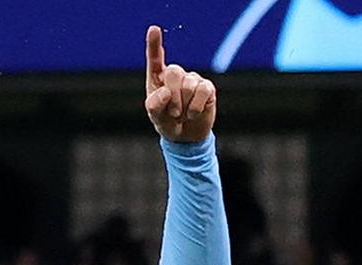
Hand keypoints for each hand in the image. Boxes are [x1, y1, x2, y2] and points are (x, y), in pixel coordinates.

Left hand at [143, 26, 216, 143]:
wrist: (186, 137)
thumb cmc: (167, 122)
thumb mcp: (155, 117)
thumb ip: (154, 104)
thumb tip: (166, 91)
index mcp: (158, 78)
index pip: (155, 58)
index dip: (154, 43)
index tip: (154, 29)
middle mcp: (176, 74)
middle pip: (173, 72)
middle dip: (172, 97)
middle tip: (173, 113)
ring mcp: (193, 79)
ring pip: (189, 84)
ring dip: (184, 106)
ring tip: (182, 115)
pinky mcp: (207, 88)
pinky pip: (203, 91)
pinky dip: (196, 106)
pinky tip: (193, 113)